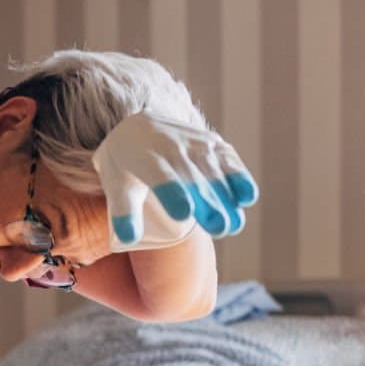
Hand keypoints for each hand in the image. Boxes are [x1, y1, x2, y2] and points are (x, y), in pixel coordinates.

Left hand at [91, 112, 256, 250]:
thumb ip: (123, 211)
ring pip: (214, 171)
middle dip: (208, 202)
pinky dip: (239, 176)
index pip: (160, 176)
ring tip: (235, 225)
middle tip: (220, 228)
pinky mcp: (213, 143)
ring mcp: (195, 143)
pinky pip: (228, 159)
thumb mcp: (116, 185)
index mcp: (144, 158)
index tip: (184, 214)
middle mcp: (172, 147)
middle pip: (193, 178)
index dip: (173, 193)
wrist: (139, 127)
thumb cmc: (126, 167)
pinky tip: (248, 197)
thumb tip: (129, 238)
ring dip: (226, 197)